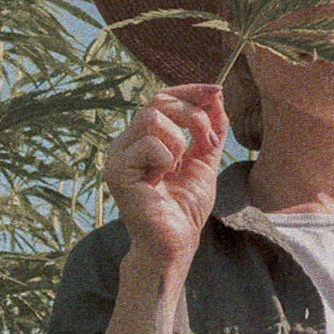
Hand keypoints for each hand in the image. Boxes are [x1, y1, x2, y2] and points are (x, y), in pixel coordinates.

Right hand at [104, 84, 224, 274]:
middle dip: (192, 115)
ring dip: (179, 140)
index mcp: (143, 137)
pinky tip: (161, 180)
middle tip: (208, 140)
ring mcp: (117, 155)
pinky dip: (166, 159)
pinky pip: (149, 144)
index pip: (162, 98)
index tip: (217, 91)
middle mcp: (126, 142)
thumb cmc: (185, 207)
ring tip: (178, 166)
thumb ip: (211, 129)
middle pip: (158, 101)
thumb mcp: (205, 160)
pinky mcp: (116, 171)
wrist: (175, 243)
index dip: (189, 91)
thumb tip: (217, 97)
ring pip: (153, 117)